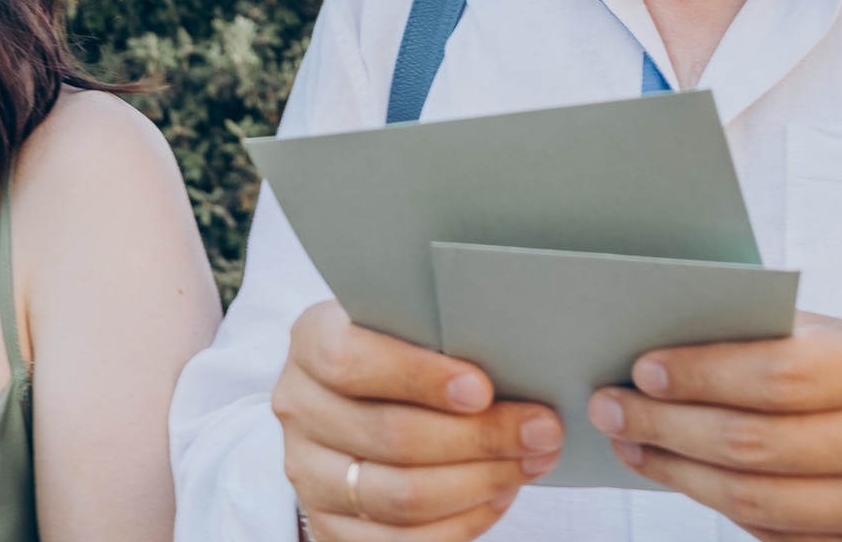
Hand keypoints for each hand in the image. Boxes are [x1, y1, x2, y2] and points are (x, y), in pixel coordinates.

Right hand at [271, 300, 563, 540]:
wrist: (356, 397)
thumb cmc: (398, 347)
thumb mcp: (405, 320)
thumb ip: (440, 330)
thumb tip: (518, 355)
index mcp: (310, 342)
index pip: (352, 362)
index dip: (420, 378)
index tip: (482, 388)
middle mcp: (300, 409)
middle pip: (392, 437)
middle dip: (480, 438)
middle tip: (541, 429)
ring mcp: (309, 474)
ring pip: (401, 496)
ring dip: (480, 482)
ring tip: (530, 462)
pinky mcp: (329, 525)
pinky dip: (461, 523)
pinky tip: (499, 496)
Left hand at [587, 313, 841, 541]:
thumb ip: (783, 337)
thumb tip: (678, 336)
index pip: (778, 373)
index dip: (704, 374)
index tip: (643, 367)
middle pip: (755, 443)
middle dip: (669, 426)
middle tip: (612, 407)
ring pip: (755, 500)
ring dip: (678, 473)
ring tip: (631, 444)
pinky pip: (772, 534)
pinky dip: (714, 505)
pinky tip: (678, 476)